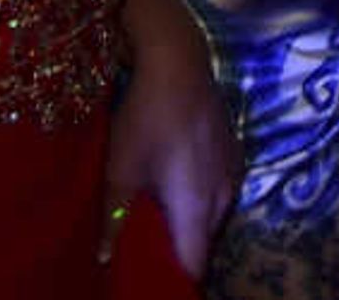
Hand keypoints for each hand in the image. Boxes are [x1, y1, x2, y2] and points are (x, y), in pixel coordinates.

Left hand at [101, 0, 234, 277]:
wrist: (178, 61)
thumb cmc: (144, 117)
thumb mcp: (120, 168)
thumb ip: (113, 218)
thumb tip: (104, 258)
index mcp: (195, 207)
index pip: (194, 263)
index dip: (174, 277)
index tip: (153, 280)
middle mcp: (222, 195)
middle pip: (205, 240)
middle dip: (180, 249)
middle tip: (148, 249)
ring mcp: (232, 171)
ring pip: (213, 214)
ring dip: (191, 221)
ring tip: (159, 217)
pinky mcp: (233, 150)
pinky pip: (219, 189)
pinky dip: (200, 195)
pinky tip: (176, 181)